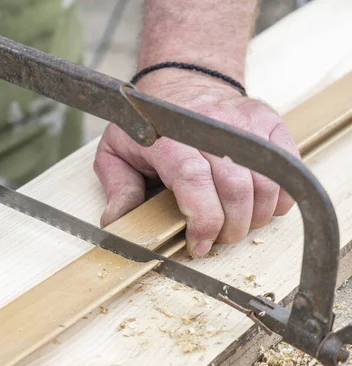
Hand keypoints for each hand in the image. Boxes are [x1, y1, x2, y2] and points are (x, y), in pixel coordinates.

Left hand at [94, 70, 299, 257]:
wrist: (181, 84)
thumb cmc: (149, 125)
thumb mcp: (116, 152)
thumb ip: (118, 188)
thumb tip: (115, 223)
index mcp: (169, 136)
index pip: (194, 179)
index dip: (203, 219)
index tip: (199, 243)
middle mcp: (210, 125)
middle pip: (235, 187)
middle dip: (230, 227)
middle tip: (216, 238)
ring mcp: (244, 122)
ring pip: (266, 181)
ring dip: (254, 217)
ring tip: (234, 225)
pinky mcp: (268, 123)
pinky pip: (287, 168)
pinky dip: (280, 197)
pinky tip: (257, 207)